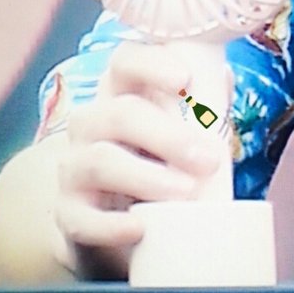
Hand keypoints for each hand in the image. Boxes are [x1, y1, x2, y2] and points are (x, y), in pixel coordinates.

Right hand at [53, 41, 220, 277]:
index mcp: (120, 95)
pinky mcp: (68, 215)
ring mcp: (74, 168)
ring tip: (186, 192)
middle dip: (168, 135)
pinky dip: (110, 225)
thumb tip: (225, 80)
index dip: (151, 64)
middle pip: (120, 114)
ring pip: (101, 160)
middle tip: (209, 159)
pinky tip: (138, 229)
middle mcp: (91, 125)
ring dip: (146, 176)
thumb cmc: (157, 169)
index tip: (183, 78)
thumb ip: (199, 112)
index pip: (125, 62)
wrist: (118, 230)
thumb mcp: (180, 138)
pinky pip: (82, 218)